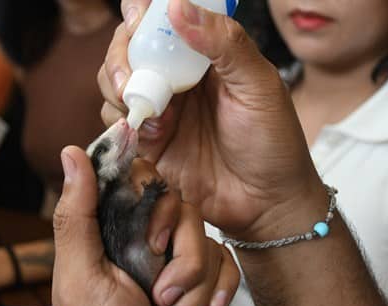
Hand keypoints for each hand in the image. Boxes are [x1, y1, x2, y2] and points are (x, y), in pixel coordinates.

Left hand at [52, 147, 235, 305]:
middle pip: (182, 210)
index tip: (152, 238)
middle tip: (158, 295)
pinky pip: (226, 263)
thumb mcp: (82, 279)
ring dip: (194, 288)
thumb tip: (72, 153)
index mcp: (109, 233)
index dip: (153, 200)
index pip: (139, 182)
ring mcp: (175, 262)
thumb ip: (78, 215)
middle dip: (179, 260)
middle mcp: (143, 241)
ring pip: (206, 239)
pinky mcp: (203, 281)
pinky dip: (219, 292)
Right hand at [99, 0, 322, 239]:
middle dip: (119, 57)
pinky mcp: (148, 145)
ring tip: (139, 105)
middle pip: (128, 50)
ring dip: (116, 89)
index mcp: (205, 56)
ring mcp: (160, 112)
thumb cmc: (273, 143)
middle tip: (129, 77)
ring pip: (114, 85)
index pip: (162, 22)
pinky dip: (122, 123)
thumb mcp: (259, 85)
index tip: (137, 22)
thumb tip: (178, 7)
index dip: (141, 16)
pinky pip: (117, 125)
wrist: (266, 204)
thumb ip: (225, 43)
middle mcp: (177, 80)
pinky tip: (151, 133)